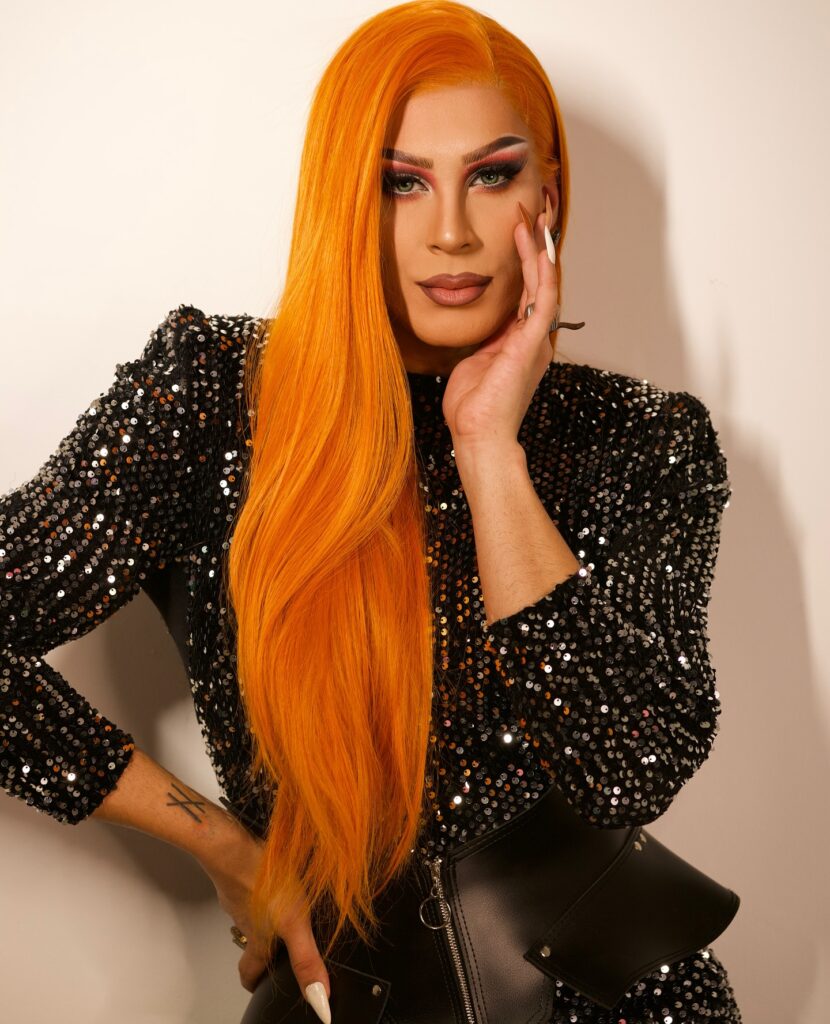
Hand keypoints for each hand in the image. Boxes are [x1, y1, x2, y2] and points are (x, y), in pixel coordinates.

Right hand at [201, 819, 330, 1013]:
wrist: (234, 844)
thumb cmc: (263, 881)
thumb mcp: (294, 923)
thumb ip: (306, 959)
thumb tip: (318, 998)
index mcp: (258, 937)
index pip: (250, 969)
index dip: (253, 980)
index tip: (256, 986)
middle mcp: (246, 918)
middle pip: (250, 939)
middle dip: (262, 944)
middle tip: (276, 943)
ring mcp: (239, 893)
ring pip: (250, 911)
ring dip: (264, 913)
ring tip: (283, 904)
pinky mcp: (239, 870)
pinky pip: (250, 883)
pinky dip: (261, 885)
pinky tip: (276, 873)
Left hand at [442, 203, 558, 451]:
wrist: (478, 435)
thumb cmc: (473, 408)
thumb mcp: (475, 363)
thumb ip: (485, 340)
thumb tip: (481, 324)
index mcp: (522, 342)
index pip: (527, 293)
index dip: (525, 261)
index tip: (518, 231)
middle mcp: (535, 338)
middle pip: (540, 282)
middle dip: (537, 246)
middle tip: (532, 212)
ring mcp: (536, 340)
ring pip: (545, 284)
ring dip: (540, 250)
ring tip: (533, 219)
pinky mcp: (533, 343)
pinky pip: (543, 299)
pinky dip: (541, 271)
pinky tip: (537, 246)